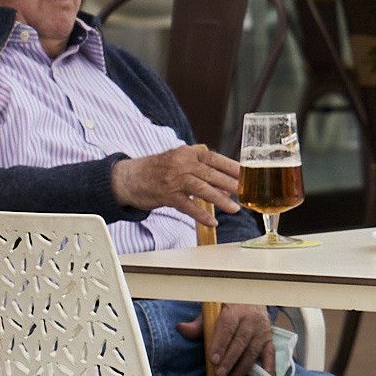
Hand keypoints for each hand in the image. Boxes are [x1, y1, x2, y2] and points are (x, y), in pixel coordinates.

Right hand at [112, 143, 241, 221]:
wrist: (128, 177)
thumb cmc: (158, 170)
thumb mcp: (180, 163)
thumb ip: (203, 172)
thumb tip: (227, 188)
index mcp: (187, 153)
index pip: (214, 157)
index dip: (231, 166)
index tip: (246, 173)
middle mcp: (181, 163)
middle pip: (211, 174)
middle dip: (230, 183)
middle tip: (246, 192)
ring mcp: (173, 179)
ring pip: (202, 189)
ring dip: (220, 200)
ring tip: (234, 209)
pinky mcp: (166, 195)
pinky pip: (187, 206)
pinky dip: (201, 215)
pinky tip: (213, 222)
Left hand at [179, 302, 274, 375]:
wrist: (251, 300)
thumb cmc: (228, 308)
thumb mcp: (212, 311)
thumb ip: (199, 323)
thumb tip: (182, 329)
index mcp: (235, 309)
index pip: (227, 327)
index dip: (220, 344)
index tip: (212, 359)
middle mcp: (251, 319)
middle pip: (240, 341)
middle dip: (230, 359)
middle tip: (220, 374)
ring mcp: (262, 329)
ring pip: (253, 350)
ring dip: (242, 367)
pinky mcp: (269, 338)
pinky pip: (270, 352)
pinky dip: (269, 364)